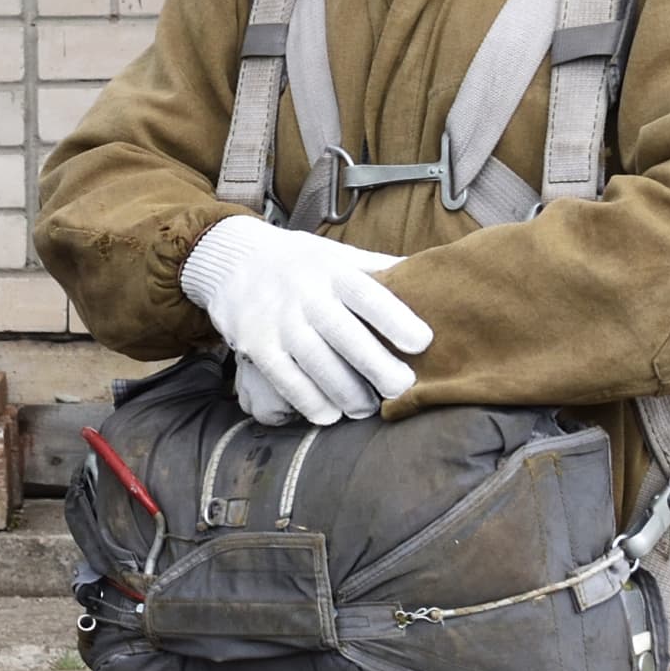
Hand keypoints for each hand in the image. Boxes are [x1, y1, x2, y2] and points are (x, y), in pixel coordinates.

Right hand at [178, 215, 432, 425]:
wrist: (234, 259)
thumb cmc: (304, 263)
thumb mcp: (340, 255)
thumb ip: (381, 270)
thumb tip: (434, 281)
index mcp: (333, 270)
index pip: (369, 295)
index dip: (396, 320)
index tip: (423, 343)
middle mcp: (304, 293)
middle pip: (344, 334)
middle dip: (376, 366)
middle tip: (401, 388)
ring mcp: (278, 320)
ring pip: (316, 362)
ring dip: (346, 392)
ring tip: (367, 409)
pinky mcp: (256, 343)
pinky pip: (285, 378)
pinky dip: (309, 401)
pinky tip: (329, 415)